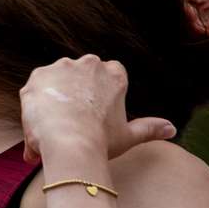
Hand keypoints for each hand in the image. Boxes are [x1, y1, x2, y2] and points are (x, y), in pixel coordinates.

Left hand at [19, 54, 176, 164]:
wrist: (70, 144)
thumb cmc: (102, 141)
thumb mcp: (129, 135)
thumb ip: (150, 128)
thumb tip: (172, 129)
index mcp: (114, 73)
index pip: (107, 74)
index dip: (97, 94)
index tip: (93, 111)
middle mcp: (89, 63)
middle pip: (80, 75)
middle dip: (75, 93)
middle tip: (72, 120)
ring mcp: (63, 66)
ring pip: (57, 81)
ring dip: (55, 97)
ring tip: (55, 126)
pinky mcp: (39, 74)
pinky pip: (36, 87)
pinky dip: (36, 103)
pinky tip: (41, 122)